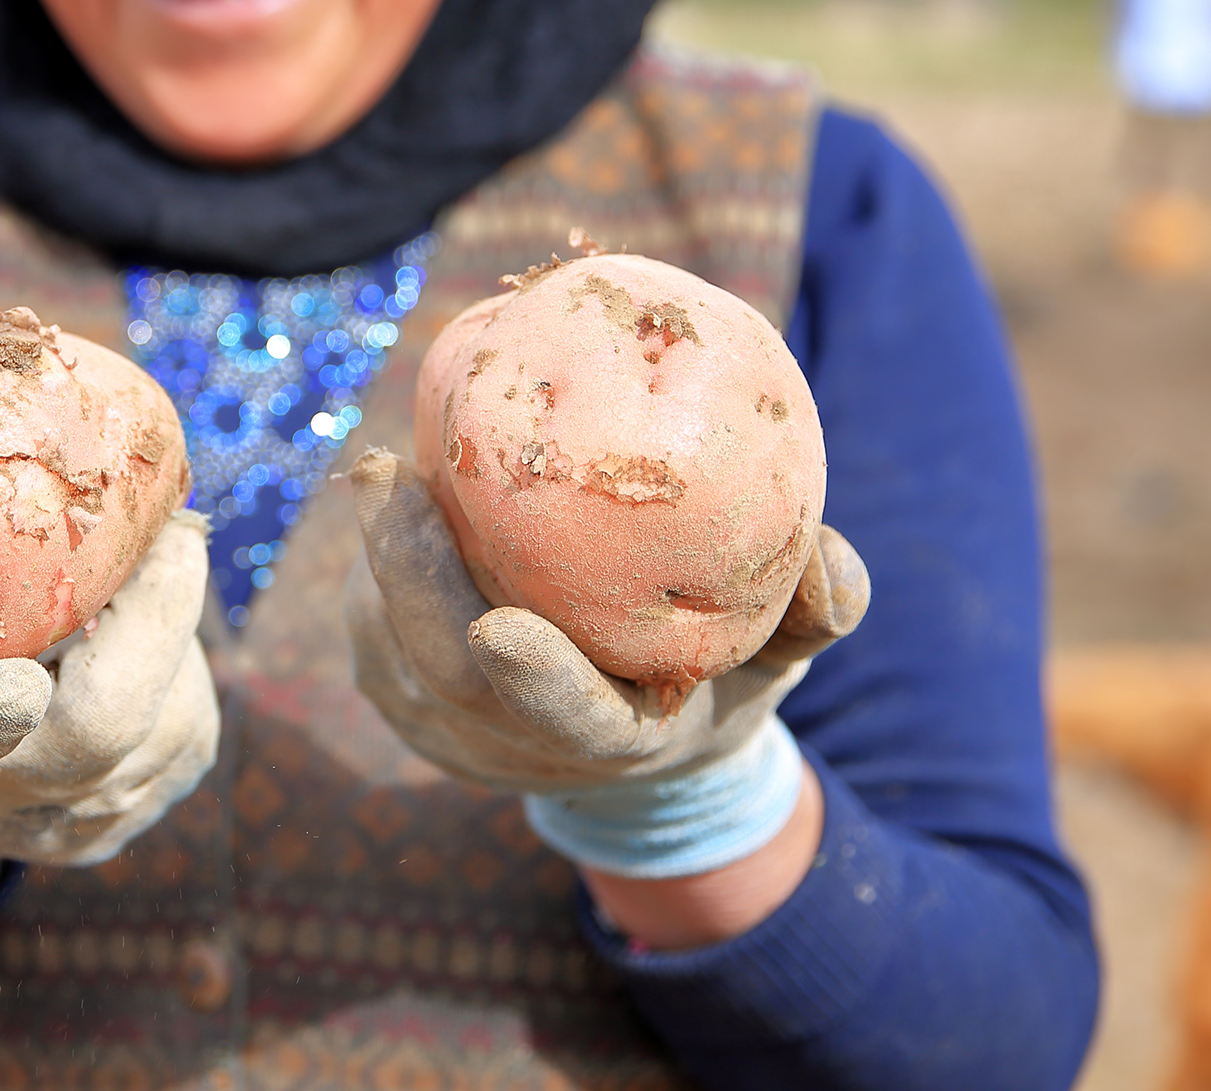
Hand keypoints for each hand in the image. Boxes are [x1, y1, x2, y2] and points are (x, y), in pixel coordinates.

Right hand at [0, 511, 218, 879]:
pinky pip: (188, 736)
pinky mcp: (130, 817)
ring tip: (163, 554)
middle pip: (103, 730)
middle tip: (171, 530)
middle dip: (153, 623)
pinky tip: (160, 619)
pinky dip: (186, 670)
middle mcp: (5, 802)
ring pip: (163, 726)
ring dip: (179, 634)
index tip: (17, 678)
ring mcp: (74, 822)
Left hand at [346, 447, 866, 891]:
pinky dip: (382, 553)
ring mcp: (441, 726)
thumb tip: (832, 559)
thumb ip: (812, 610)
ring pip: (393, 636)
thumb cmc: (715, 673)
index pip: (567, 723)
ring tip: (388, 466)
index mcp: (613, 742)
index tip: (499, 627)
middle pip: (443, 670)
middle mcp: (514, 745)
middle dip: (408, 573)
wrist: (626, 742)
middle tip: (390, 472)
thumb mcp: (776, 654)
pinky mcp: (395, 688)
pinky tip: (392, 486)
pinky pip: (378, 615)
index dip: (534, 683)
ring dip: (385, 551)